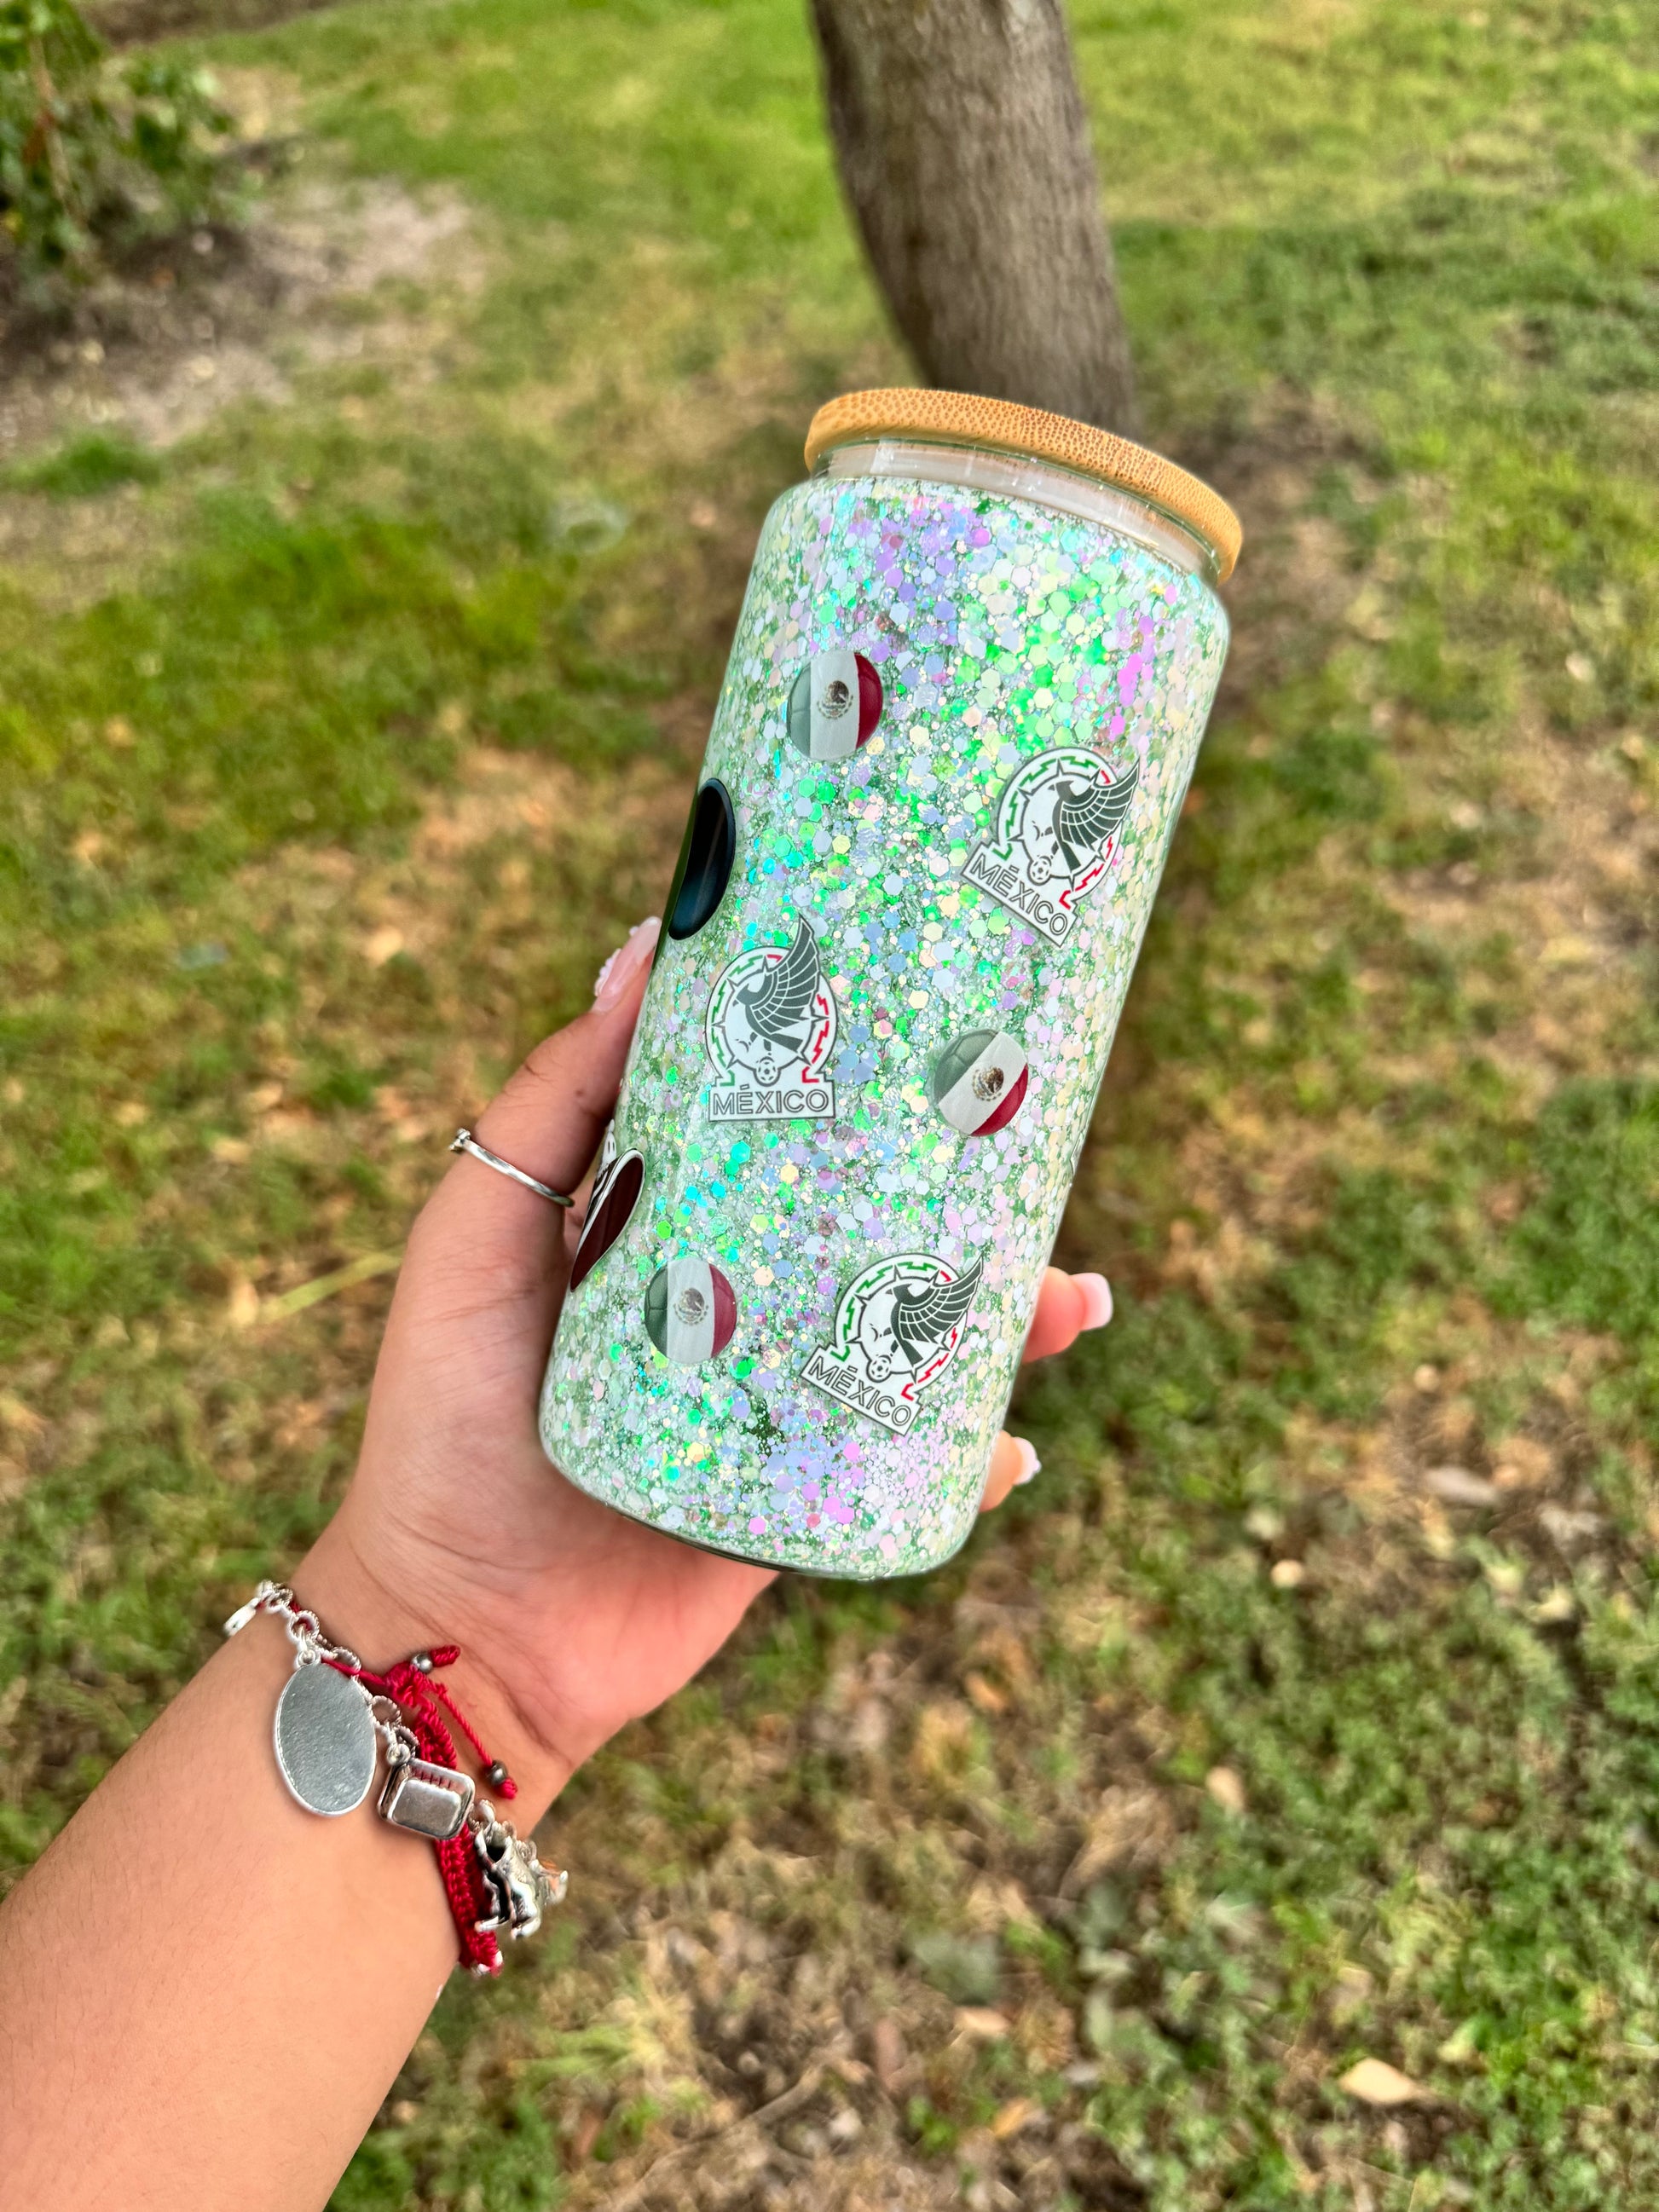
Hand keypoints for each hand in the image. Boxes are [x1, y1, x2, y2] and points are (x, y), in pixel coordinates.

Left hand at [301, 918, 1114, 1815]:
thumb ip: (548, 1105)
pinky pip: (903, 1468)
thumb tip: (644, 951)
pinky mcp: (796, 1502)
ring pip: (907, 1338)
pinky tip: (1012, 1448)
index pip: (773, 1123)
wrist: (456, 1628)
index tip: (935, 1012)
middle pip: (869, 1225)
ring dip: (1001, 1318)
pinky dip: (972, 1458)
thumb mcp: (475, 1237)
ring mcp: (770, 1402)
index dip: (853, 1072)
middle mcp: (730, 1300)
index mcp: (663, 1222)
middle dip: (968, 1195)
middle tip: (1043, 1155)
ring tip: (1071, 1303)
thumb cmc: (442, 1418)